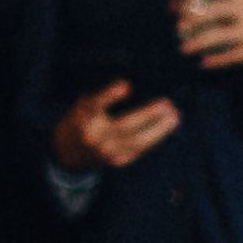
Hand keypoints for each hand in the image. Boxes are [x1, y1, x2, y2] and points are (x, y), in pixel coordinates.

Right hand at [54, 78, 181, 173]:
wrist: (67, 153)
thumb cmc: (80, 120)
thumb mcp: (83, 105)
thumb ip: (102, 97)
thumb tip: (133, 81)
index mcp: (83, 117)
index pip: (97, 104)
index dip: (110, 95)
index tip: (126, 85)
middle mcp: (95, 135)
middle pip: (124, 125)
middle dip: (148, 115)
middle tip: (167, 103)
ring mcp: (107, 151)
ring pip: (138, 141)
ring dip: (160, 129)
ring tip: (175, 117)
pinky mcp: (118, 161)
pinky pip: (140, 149)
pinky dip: (155, 137)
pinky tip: (167, 127)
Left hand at [171, 0, 242, 86]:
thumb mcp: (230, 17)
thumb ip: (205, 10)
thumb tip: (172, 6)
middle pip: (223, 8)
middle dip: (198, 17)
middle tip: (179, 27)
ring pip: (225, 34)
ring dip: (201, 41)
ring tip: (184, 49)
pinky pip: (235, 54)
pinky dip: (218, 60)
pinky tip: (204, 63)